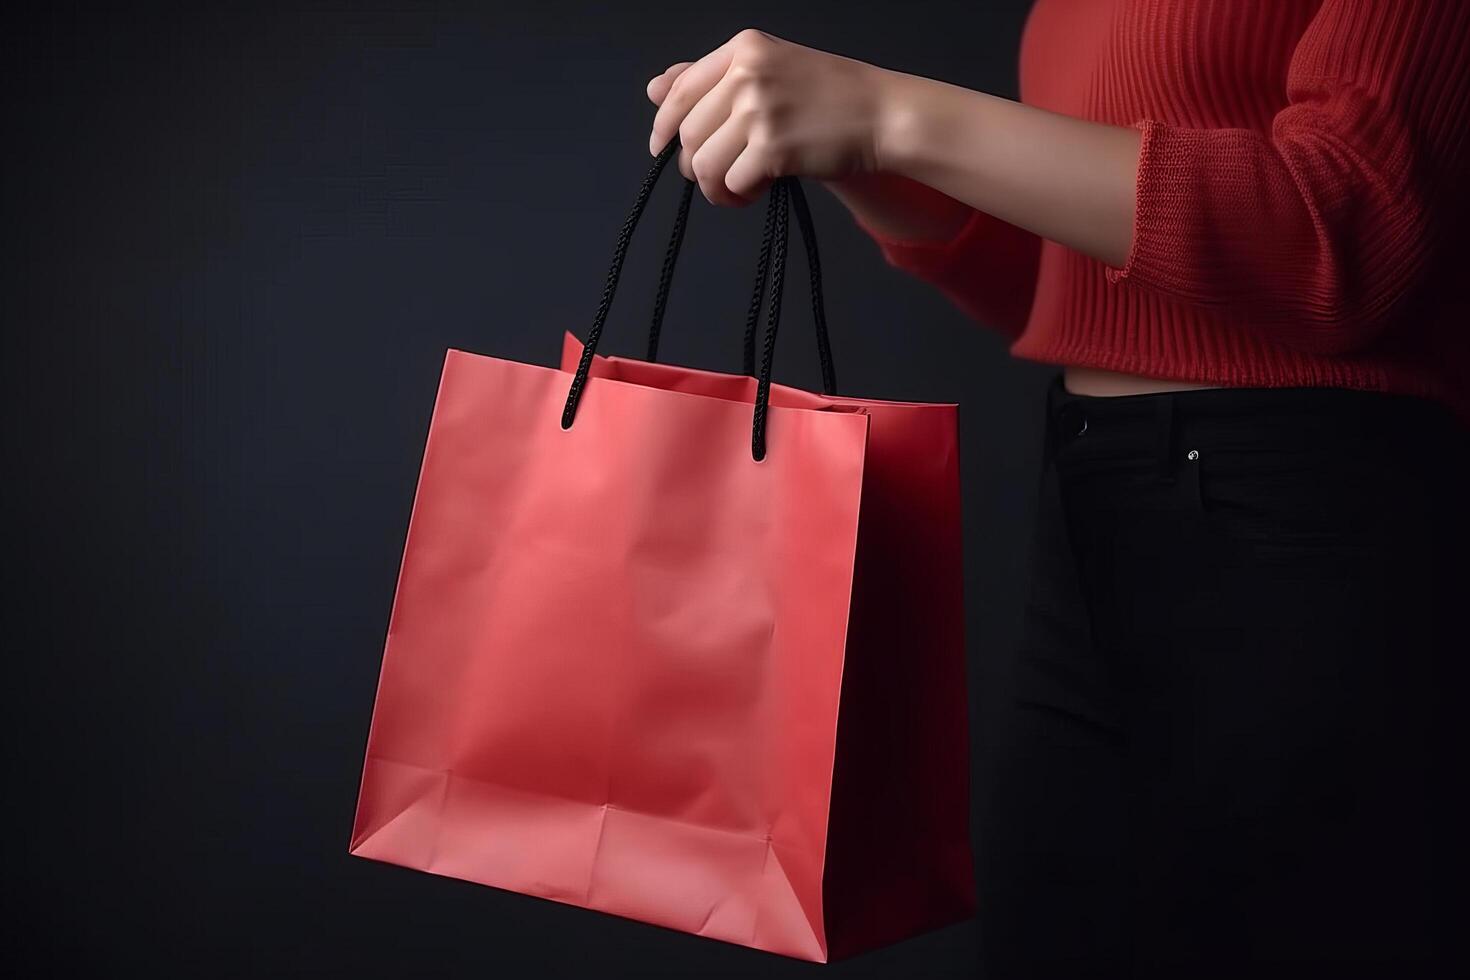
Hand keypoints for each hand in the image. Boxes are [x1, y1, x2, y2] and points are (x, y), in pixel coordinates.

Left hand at [645, 29, 895, 206]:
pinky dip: (739, 195)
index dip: (663, 125)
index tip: (661, 148)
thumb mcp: (771, 70)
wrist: (881, 114)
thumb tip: (654, 90)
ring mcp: (759, 110)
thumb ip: (713, 79)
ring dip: (714, 186)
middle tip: (717, 177)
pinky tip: (759, 190)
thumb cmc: (831, 95)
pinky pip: (733, 182)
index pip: (680, 88)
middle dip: (695, 165)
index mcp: (744, 49)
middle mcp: (747, 73)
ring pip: (704, 162)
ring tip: (737, 189)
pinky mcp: (773, 147)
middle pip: (689, 133)